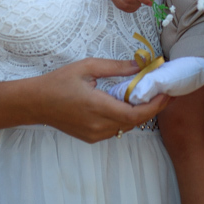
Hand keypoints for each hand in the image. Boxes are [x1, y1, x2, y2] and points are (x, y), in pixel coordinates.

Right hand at [35, 58, 169, 143]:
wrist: (36, 103)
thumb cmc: (59, 82)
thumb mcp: (87, 67)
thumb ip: (115, 67)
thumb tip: (139, 65)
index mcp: (97, 107)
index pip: (134, 114)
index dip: (154, 106)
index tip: (167, 93)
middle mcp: (98, 126)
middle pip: (134, 121)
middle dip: (153, 107)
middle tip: (165, 91)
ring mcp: (95, 134)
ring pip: (127, 126)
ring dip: (140, 113)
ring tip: (150, 95)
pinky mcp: (91, 138)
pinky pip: (116, 129)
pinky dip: (127, 117)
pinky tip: (129, 103)